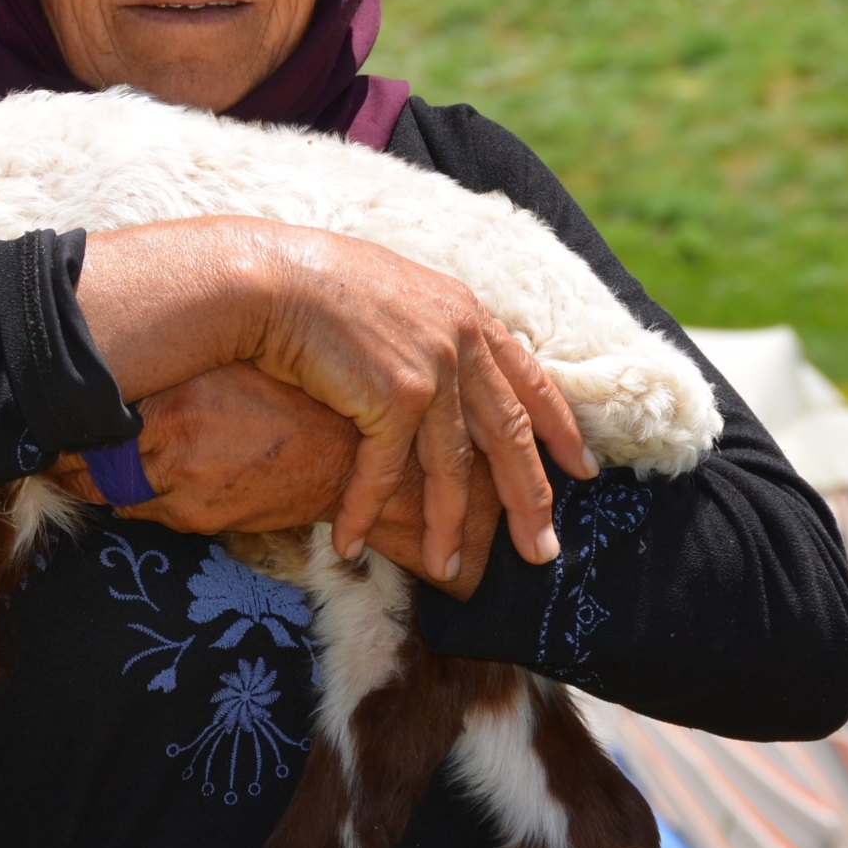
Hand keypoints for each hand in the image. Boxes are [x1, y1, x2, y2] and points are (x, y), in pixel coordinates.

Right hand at [79, 218, 595, 577]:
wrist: (264, 278)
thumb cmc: (309, 284)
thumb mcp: (390, 296)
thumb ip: (426, 329)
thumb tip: (437, 369)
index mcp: (466, 314)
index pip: (529, 381)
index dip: (560, 429)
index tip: (583, 470)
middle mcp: (461, 340)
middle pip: (509, 437)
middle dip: (529, 500)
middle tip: (542, 551)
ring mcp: (433, 369)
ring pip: (452, 469)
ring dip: (447, 526)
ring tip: (448, 569)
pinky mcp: (395, 396)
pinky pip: (386, 473)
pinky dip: (365, 512)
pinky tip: (352, 543)